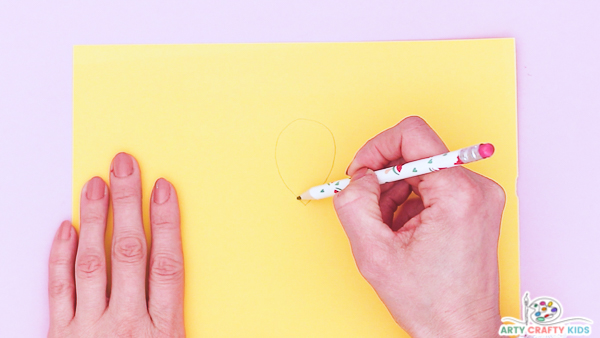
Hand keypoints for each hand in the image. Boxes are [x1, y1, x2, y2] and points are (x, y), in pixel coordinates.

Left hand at [48, 153, 184, 336]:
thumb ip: (173, 319)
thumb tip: (176, 278)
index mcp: (162, 332)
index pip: (166, 264)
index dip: (166, 222)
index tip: (163, 191)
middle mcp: (126, 325)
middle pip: (129, 252)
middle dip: (128, 203)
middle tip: (125, 168)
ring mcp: (90, 329)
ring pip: (92, 263)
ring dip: (94, 218)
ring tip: (96, 185)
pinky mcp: (60, 335)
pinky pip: (59, 290)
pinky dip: (61, 257)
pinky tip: (68, 229)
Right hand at [333, 117, 504, 336]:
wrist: (460, 331)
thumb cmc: (430, 302)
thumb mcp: (373, 253)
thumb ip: (354, 203)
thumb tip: (358, 177)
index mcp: (459, 193)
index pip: (412, 133)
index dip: (376, 147)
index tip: (361, 172)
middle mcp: (477, 188)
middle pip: (416, 153)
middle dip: (384, 178)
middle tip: (370, 209)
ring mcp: (480, 198)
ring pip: (422, 171)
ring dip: (395, 193)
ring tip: (389, 229)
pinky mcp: (475, 207)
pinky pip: (433, 187)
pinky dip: (410, 204)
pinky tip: (405, 233)